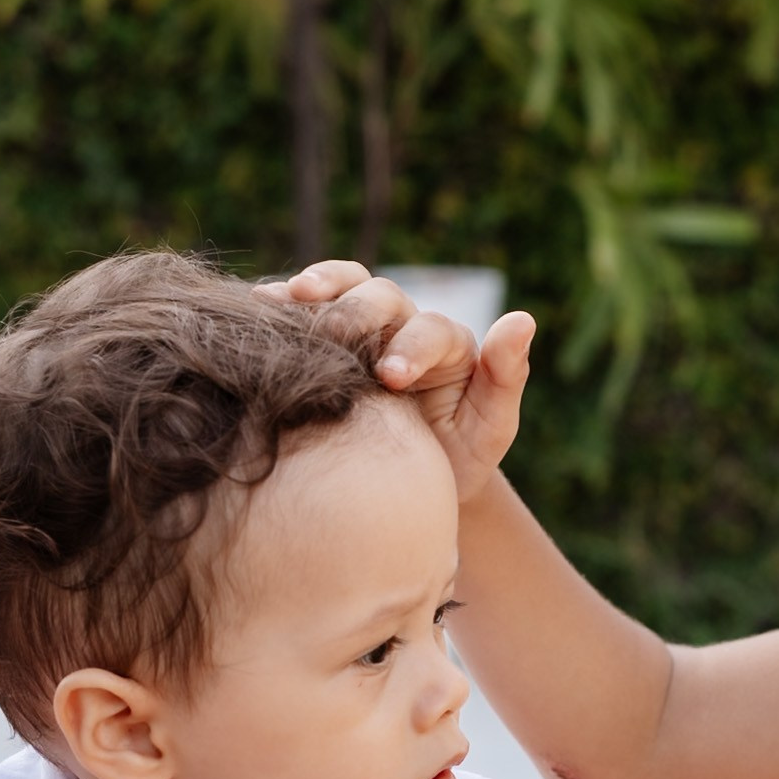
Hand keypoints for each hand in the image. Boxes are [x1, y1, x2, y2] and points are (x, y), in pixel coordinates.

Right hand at [262, 261, 536, 504]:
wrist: (410, 490)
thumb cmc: (455, 461)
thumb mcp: (489, 428)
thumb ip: (505, 378)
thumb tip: (522, 320)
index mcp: (446, 344)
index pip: (430, 330)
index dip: (412, 346)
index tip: (392, 378)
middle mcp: (401, 325)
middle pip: (379, 297)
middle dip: (356, 314)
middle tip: (334, 338)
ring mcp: (359, 331)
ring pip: (340, 289)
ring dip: (316, 288)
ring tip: (285, 300)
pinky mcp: (322, 346)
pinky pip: (302, 313)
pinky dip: (280, 306)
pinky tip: (256, 307)